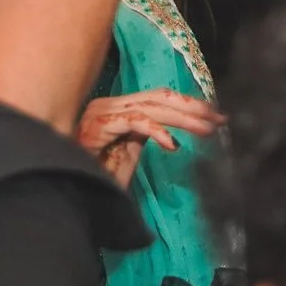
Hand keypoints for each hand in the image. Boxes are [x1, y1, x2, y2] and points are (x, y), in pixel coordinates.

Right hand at [78, 88, 224, 185]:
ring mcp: (104, 111)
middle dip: (193, 108)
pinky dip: (157, 131)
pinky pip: (135, 121)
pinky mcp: (98, 124)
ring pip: (152, 107)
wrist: (65, 186)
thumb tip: (178, 134)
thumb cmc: (94, 174)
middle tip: (220, 119)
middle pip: (160, 99)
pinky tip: (173, 144)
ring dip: (184, 118)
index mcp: (120, 107)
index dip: (188, 105)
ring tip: (207, 130)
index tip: (215, 116)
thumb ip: (148, 136)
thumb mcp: (128, 152)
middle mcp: (111, 104)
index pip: (159, 98)